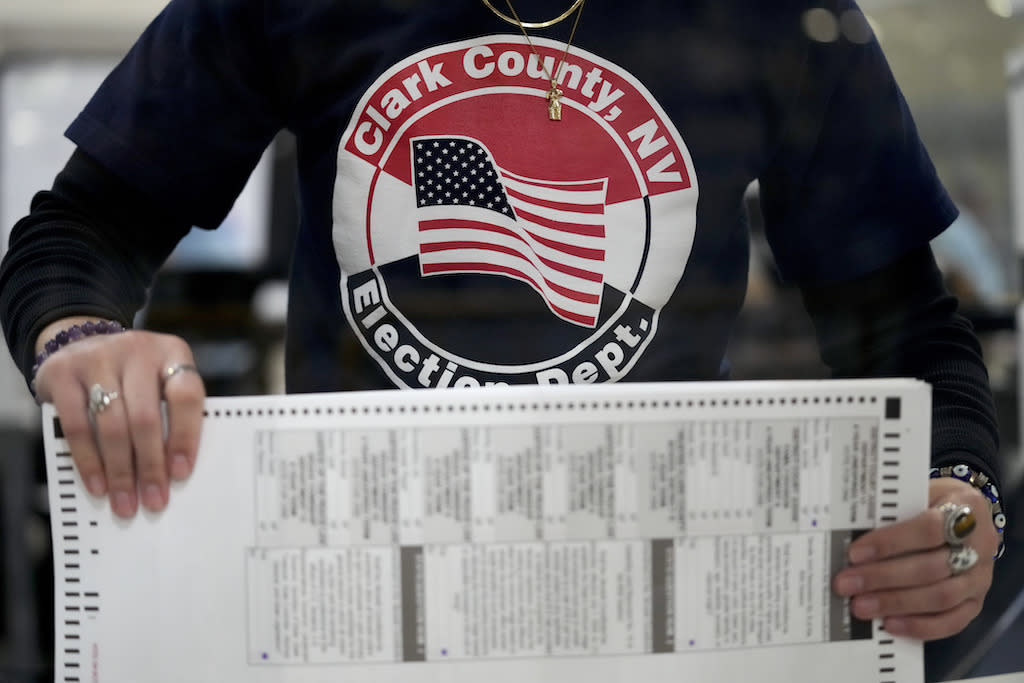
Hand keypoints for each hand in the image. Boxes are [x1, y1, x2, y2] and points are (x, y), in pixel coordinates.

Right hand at [33, 318, 204, 518]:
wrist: (81, 342)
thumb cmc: (133, 375)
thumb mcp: (159, 380)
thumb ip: (171, 413)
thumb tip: (173, 473)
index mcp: (172, 352)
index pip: (186, 395)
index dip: (185, 436)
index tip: (181, 472)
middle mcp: (137, 350)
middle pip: (146, 417)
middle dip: (150, 466)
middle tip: (153, 500)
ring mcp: (97, 358)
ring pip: (112, 425)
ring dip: (120, 471)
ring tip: (125, 502)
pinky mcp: (63, 372)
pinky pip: (76, 426)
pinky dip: (88, 461)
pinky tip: (98, 484)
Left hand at [832, 476, 998, 639]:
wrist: (965, 514)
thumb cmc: (931, 501)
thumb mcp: (916, 492)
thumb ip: (892, 510)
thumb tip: (847, 534)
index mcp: (965, 507)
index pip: (928, 528)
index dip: (890, 542)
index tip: (854, 553)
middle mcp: (980, 544)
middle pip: (931, 567)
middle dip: (883, 577)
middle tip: (846, 584)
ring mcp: (981, 577)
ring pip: (941, 597)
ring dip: (896, 603)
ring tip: (861, 606)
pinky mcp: (977, 602)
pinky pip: (952, 621)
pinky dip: (920, 626)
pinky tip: (890, 624)